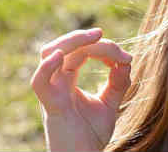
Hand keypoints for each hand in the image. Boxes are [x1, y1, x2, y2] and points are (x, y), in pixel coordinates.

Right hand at [30, 28, 132, 151]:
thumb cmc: (91, 135)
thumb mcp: (110, 103)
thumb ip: (118, 82)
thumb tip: (127, 60)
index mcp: (68, 81)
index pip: (79, 52)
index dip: (102, 48)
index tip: (126, 57)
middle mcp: (57, 83)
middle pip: (62, 48)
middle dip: (83, 37)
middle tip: (102, 33)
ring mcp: (53, 93)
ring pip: (49, 55)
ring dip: (71, 42)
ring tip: (93, 37)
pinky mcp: (52, 106)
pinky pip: (40, 83)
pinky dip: (47, 67)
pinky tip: (60, 56)